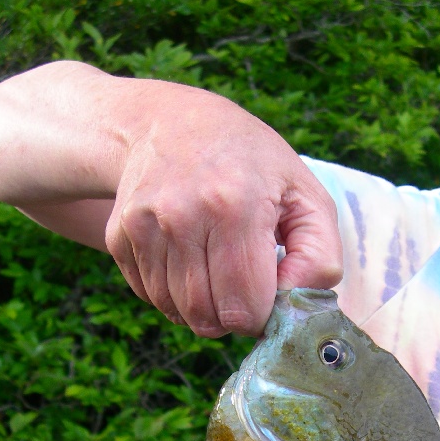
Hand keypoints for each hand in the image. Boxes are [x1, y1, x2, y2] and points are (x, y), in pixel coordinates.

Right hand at [105, 87, 342, 336]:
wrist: (169, 122)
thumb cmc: (251, 164)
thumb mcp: (305, 195)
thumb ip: (320, 257)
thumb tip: (295, 307)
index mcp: (236, 208)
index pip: (244, 309)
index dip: (262, 314)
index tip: (268, 290)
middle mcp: (182, 217)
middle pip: (208, 318)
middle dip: (232, 316)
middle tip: (244, 284)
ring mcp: (144, 227)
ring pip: (177, 313)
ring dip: (202, 307)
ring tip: (216, 268)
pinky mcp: (119, 237)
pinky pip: (151, 298)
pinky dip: (173, 294)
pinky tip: (188, 259)